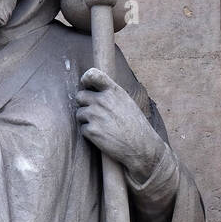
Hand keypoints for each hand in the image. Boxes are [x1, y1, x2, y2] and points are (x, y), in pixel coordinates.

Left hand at [76, 68, 165, 182]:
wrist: (141, 147)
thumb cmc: (135, 125)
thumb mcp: (126, 102)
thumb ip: (110, 94)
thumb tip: (94, 91)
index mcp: (113, 91)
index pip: (91, 74)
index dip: (85, 80)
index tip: (86, 86)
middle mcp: (102, 100)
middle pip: (80, 96)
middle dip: (85, 104)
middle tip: (96, 114)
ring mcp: (95, 115)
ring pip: (79, 114)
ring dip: (86, 120)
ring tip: (102, 127)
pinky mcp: (91, 131)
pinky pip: (82, 129)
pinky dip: (89, 133)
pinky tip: (102, 136)